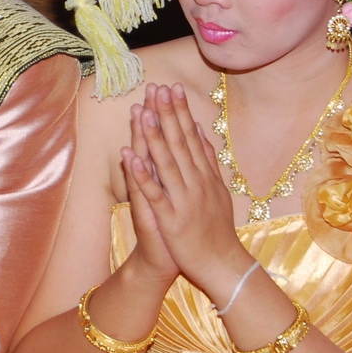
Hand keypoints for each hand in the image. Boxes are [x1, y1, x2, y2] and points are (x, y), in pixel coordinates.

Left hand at [124, 83, 255, 299]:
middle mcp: (196, 183)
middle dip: (167, 114)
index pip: (191, 137)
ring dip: (154, 136)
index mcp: (205, 175)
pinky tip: (130, 156)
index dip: (181, 112)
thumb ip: (209, 160)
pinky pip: (154, 193)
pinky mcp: (171, 219)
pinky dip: (142, 174)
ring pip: (166, 163)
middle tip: (157, 87)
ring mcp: (183, 200)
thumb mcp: (218, 189)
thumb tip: (201, 131)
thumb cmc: (217, 228)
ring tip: (143, 111)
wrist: (221, 265)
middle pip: (179, 143)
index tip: (172, 87)